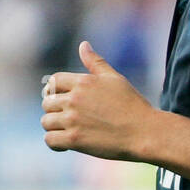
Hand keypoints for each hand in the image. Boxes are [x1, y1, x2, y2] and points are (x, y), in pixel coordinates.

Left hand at [41, 42, 156, 160]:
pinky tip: (65, 145)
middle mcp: (75, 99)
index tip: (59, 100)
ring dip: (54, 127)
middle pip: (47, 103)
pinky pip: (50, 140)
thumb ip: (96, 62)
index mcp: (83, 82)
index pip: (53, 81)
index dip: (53, 91)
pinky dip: (54, 143)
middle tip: (67, 119)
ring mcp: (73, 120)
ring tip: (67, 131)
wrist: (144, 132)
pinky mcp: (74, 140)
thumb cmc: (132, 105)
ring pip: (46, 122)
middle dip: (54, 111)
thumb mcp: (114, 79)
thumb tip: (83, 44)